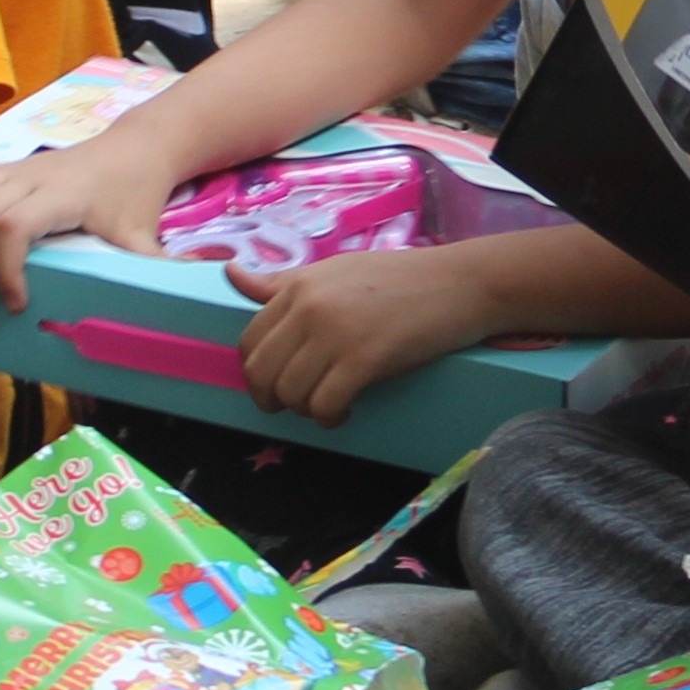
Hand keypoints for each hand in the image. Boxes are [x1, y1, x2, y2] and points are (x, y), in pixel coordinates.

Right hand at [0, 137, 176, 315]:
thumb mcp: (145, 236)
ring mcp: (8, 170)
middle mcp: (27, 179)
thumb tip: (169, 312)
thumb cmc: (135, 196)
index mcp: (60, 197)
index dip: (4, 267)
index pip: (14, 225)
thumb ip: (150, 273)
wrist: (136, 147)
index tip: (16, 305)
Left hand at [226, 249, 493, 426]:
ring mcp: (335, 333)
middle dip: (272, 399)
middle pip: (261, 372)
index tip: (278, 382)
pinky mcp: (365, 359)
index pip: (249, 340)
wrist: (459, 284)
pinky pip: (324, 405)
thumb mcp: (333, 271)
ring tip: (327, 406)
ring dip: (304, 411)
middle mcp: (309, 307)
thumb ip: (282, 283)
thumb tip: (231, 273)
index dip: (257, 371)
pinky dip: (330, 418)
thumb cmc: (399, 279)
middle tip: (297, 405)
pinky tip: (345, 412)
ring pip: (290, 394)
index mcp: (298, 286)